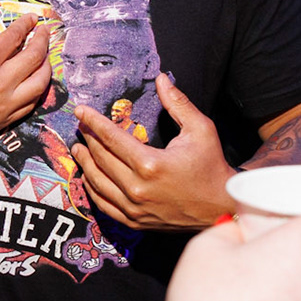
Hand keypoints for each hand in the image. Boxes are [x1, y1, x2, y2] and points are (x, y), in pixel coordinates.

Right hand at [0, 0, 50, 147]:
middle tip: (44, 33)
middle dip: (43, 41)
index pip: (16, 37)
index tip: (32, 19)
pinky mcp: (1, 120)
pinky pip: (30, 105)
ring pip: (39, 84)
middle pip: (34, 59)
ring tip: (44, 57)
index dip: (27, 25)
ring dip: (46, 67)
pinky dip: (36, 91)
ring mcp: (2, 105)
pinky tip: (34, 82)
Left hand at [69, 74, 234, 229]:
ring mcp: (134, 208)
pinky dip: (92, 189)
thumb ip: (178, 103)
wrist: (221, 207)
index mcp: (150, 164)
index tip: (80, 111)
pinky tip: (88, 177)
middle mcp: (137, 188)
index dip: (93, 122)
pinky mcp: (135, 221)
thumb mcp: (201, 130)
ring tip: (78, 148)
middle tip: (81, 126)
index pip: (111, 138)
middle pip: (101, 158)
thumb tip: (161, 79)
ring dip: (85, 163)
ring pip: (97, 182)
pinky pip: (104, 205)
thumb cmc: (211, 167)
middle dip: (88, 139)